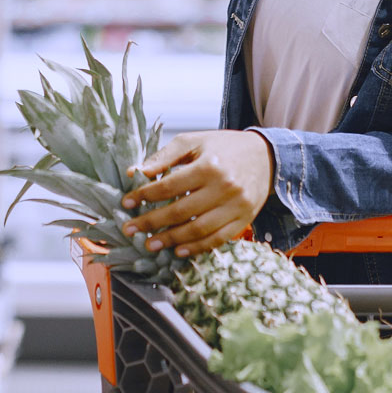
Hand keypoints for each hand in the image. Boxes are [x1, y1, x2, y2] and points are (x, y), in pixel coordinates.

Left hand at [120, 130, 275, 256]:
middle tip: (130, 229)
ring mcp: (236, 207)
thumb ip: (164, 156)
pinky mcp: (243, 219)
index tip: (126, 203)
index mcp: (209, 166)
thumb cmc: (224, 147)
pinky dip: (197, 248)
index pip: (169, 186)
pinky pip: (218, 239)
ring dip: (171, 240)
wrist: (265, 156)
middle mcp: (224, 188)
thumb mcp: (194, 141)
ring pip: (198, 230)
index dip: (144, 196)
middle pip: (181, 211)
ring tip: (150, 244)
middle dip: (152, 222)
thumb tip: (135, 172)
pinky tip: (179, 251)